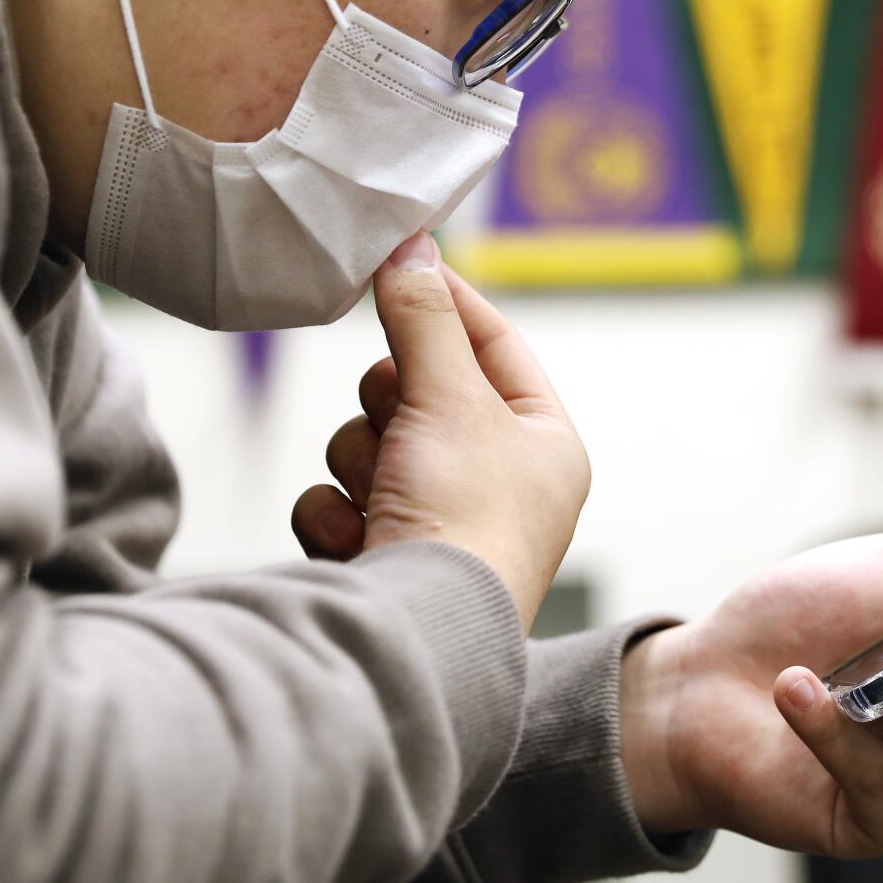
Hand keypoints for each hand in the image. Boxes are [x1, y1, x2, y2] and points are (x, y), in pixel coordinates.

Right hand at [289, 234, 589, 631]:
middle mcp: (499, 485)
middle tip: (400, 420)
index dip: (449, 303)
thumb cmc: (465, 519)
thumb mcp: (451, 397)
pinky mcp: (384, 559)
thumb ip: (424, 317)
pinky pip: (338, 499)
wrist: (420, 638)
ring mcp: (439, 525)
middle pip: (419, 392)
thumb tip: (413, 244)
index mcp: (544, 444)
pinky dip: (338, 513)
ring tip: (384, 497)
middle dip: (391, 403)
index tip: (403, 263)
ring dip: (361, 461)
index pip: (496, 346)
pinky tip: (359, 540)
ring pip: (368, 444)